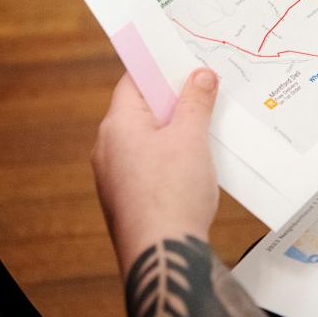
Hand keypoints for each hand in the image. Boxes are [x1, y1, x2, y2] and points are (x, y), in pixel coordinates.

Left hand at [92, 69, 219, 272]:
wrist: (163, 255)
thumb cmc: (172, 194)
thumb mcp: (191, 138)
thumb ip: (195, 102)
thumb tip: (199, 76)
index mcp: (117, 126)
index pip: (134, 82)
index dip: (161, 69)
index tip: (187, 61)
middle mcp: (108, 149)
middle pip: (142, 111)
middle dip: (175, 101)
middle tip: (208, 92)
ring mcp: (115, 177)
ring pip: (147, 140)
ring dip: (176, 132)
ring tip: (209, 128)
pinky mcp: (128, 200)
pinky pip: (149, 166)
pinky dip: (172, 158)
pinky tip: (197, 165)